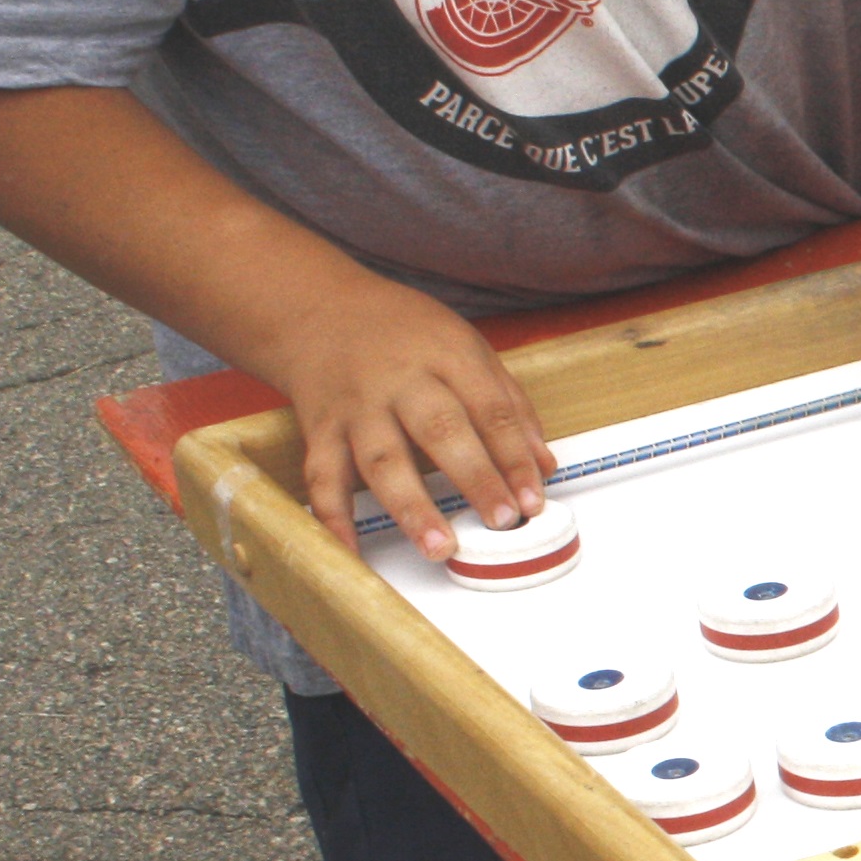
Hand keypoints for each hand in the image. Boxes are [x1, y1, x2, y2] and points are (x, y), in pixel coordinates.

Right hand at [274, 277, 553, 559]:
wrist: (317, 308)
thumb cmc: (405, 335)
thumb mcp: (466, 348)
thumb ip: (508, 405)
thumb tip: (543, 465)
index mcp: (446, 355)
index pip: (490, 410)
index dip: (514, 458)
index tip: (534, 500)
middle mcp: (399, 380)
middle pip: (440, 431)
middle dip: (474, 479)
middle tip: (501, 520)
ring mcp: (356, 406)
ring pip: (382, 459)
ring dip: (411, 507)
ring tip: (439, 548)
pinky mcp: (320, 428)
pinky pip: (322, 476)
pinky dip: (333, 517)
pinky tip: (350, 552)